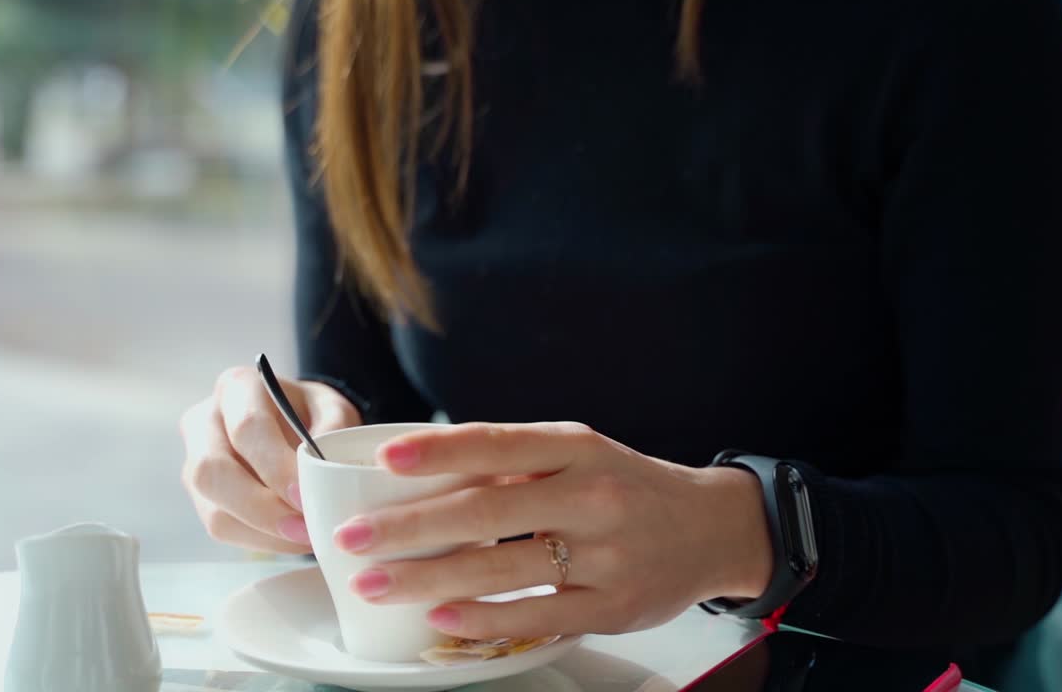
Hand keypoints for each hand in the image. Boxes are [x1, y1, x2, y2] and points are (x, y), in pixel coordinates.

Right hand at [180, 367, 359, 552]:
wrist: (295, 424)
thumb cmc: (312, 414)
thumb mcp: (333, 408)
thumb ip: (334, 429)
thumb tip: (324, 468)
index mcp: (238, 387)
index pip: (247, 428)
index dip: (274, 466)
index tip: (304, 495)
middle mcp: (205, 422)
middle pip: (213, 473)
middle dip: (261, 508)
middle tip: (303, 528)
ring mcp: (196, 462)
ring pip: (213, 510)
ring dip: (262, 532)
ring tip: (303, 537)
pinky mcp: (203, 498)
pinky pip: (223, 528)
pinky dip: (260, 541)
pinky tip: (290, 539)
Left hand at [332, 422, 773, 638]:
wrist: (711, 529)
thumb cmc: (627, 486)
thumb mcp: (578, 455)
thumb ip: (513, 463)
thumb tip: (424, 468)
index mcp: (576, 447)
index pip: (497, 444)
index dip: (438, 451)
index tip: (385, 460)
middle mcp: (591, 495)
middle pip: (486, 511)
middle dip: (408, 527)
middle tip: (350, 539)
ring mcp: (604, 554)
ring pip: (502, 568)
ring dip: (428, 577)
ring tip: (374, 582)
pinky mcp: (612, 606)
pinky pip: (537, 615)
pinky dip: (484, 617)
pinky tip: (440, 617)